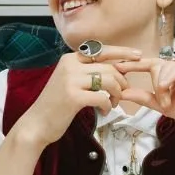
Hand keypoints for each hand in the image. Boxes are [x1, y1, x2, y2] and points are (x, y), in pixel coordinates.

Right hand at [12, 46, 139, 149]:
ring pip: (109, 81)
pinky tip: (104, 112)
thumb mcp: (70, 82)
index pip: (102, 50)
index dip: (122, 53)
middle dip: (121, 82)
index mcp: (70, 58)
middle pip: (109, 68)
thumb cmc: (57, 105)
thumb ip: (88, 73)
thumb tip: (117, 70)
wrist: (36, 124)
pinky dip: (108, 105)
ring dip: (117, 94)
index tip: (138, 56)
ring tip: (112, 104)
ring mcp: (71, 80)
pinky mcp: (73, 97)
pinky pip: (102, 97)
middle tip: (120, 96)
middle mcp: (70, 65)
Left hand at [116, 56, 174, 137]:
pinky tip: (169, 87)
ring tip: (167, 101)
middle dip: (155, 84)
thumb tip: (123, 93)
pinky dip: (172, 77)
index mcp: (174, 73)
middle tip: (162, 102)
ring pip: (167, 66)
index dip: (134, 66)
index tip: (116, 67)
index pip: (150, 65)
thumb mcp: (164, 106)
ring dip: (163, 84)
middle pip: (157, 65)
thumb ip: (145, 97)